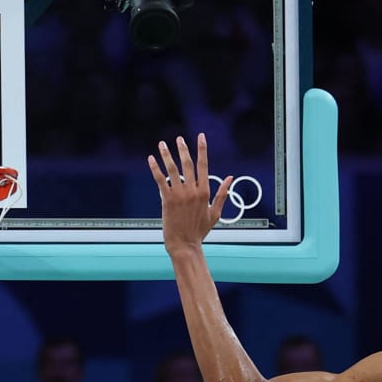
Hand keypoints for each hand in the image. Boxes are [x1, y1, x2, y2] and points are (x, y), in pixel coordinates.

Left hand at [147, 134, 234, 252]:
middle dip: (183, 149)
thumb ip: (223, 194)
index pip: (204, 165)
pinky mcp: (167, 200)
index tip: (201, 137)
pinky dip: (155, 168)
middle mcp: (193, 191)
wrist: (184, 244)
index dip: (202, 149)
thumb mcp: (215, 213)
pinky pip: (160, 180)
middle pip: (188, 164)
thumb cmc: (199, 230)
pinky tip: (151, 159)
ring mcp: (179, 195)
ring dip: (167, 155)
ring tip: (162, 144)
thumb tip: (230, 178)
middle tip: (178, 139)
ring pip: (173, 169)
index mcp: (205, 192)